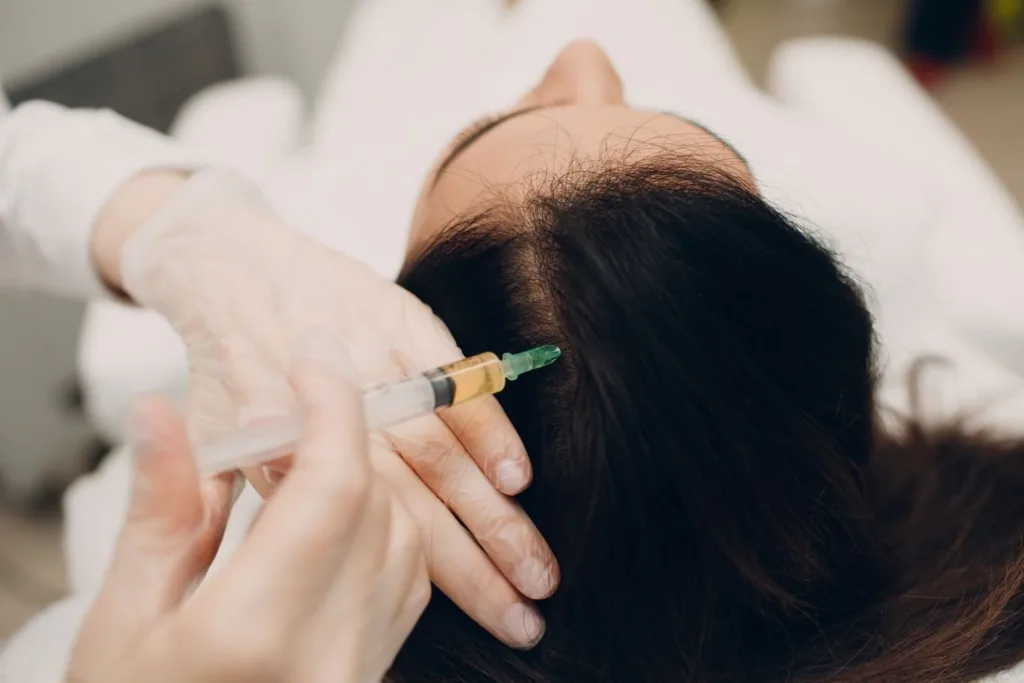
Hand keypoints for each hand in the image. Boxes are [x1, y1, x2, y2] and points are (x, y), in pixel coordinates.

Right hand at [67, 337, 428, 682]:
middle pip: (379, 505)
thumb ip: (160, 510)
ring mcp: (359, 673)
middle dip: (344, 442)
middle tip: (288, 417)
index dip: (334, 407)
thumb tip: (165, 414)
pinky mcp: (368, 680)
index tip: (313, 362)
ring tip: (303, 466)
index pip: (335, 486)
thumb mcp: (123, 618)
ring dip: (368, 484)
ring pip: (407, 540)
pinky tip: (335, 520)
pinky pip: (407, 585)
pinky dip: (386, 531)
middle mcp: (329, 654)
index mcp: (256, 632)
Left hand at [108, 168, 554, 647]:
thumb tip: (300, 552)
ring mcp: (379, 371)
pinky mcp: (405, 327)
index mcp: (293, 455)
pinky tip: (517, 475)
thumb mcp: (215, 440)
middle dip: (482, 564)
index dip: (429, 580)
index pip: (372, 535)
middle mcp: (340, 418)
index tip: (476, 615)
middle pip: (422, 507)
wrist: (231, 265)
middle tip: (528, 608)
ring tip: (538, 566)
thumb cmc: (227, 363)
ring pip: (445, 456)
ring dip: (496, 514)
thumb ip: (258, 494)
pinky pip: (454, 385)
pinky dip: (488, 429)